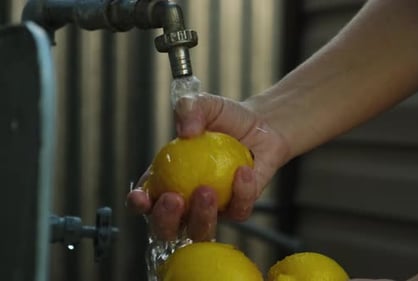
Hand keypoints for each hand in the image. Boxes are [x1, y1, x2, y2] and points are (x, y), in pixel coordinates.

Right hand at [127, 93, 288, 240]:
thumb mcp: (204, 104)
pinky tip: (243, 173)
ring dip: (200, 216)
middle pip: (167, 227)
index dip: (138, 203)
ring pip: (201, 229)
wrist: (261, 124)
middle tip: (174, 199)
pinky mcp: (239, 208)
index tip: (140, 197)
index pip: (145, 199)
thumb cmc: (226, 117)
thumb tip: (186, 130)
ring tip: (207, 190)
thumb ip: (190, 108)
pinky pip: (237, 211)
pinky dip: (240, 194)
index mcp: (167, 179)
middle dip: (165, 220)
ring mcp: (212, 209)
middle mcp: (187, 201)